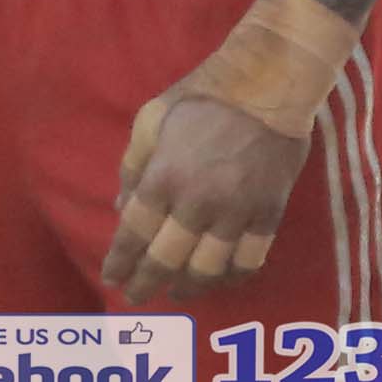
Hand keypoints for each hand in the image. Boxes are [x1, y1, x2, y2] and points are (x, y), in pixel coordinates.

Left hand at [102, 85, 304, 300]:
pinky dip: (233, 276)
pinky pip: (250, 259)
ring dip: (189, 287)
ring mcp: (236, 211)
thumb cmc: (202, 97)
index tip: (112, 278)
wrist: (268, 84)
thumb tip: (122, 210)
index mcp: (162, 177)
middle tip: (137, 297)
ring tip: (179, 293)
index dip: (120, 261)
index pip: (133, 234)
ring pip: (208, 269)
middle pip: (166, 259)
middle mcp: (196, 202)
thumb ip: (133, 167)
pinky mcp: (269, 213)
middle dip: (147, 283)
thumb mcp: (150, 119)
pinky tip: (221, 280)